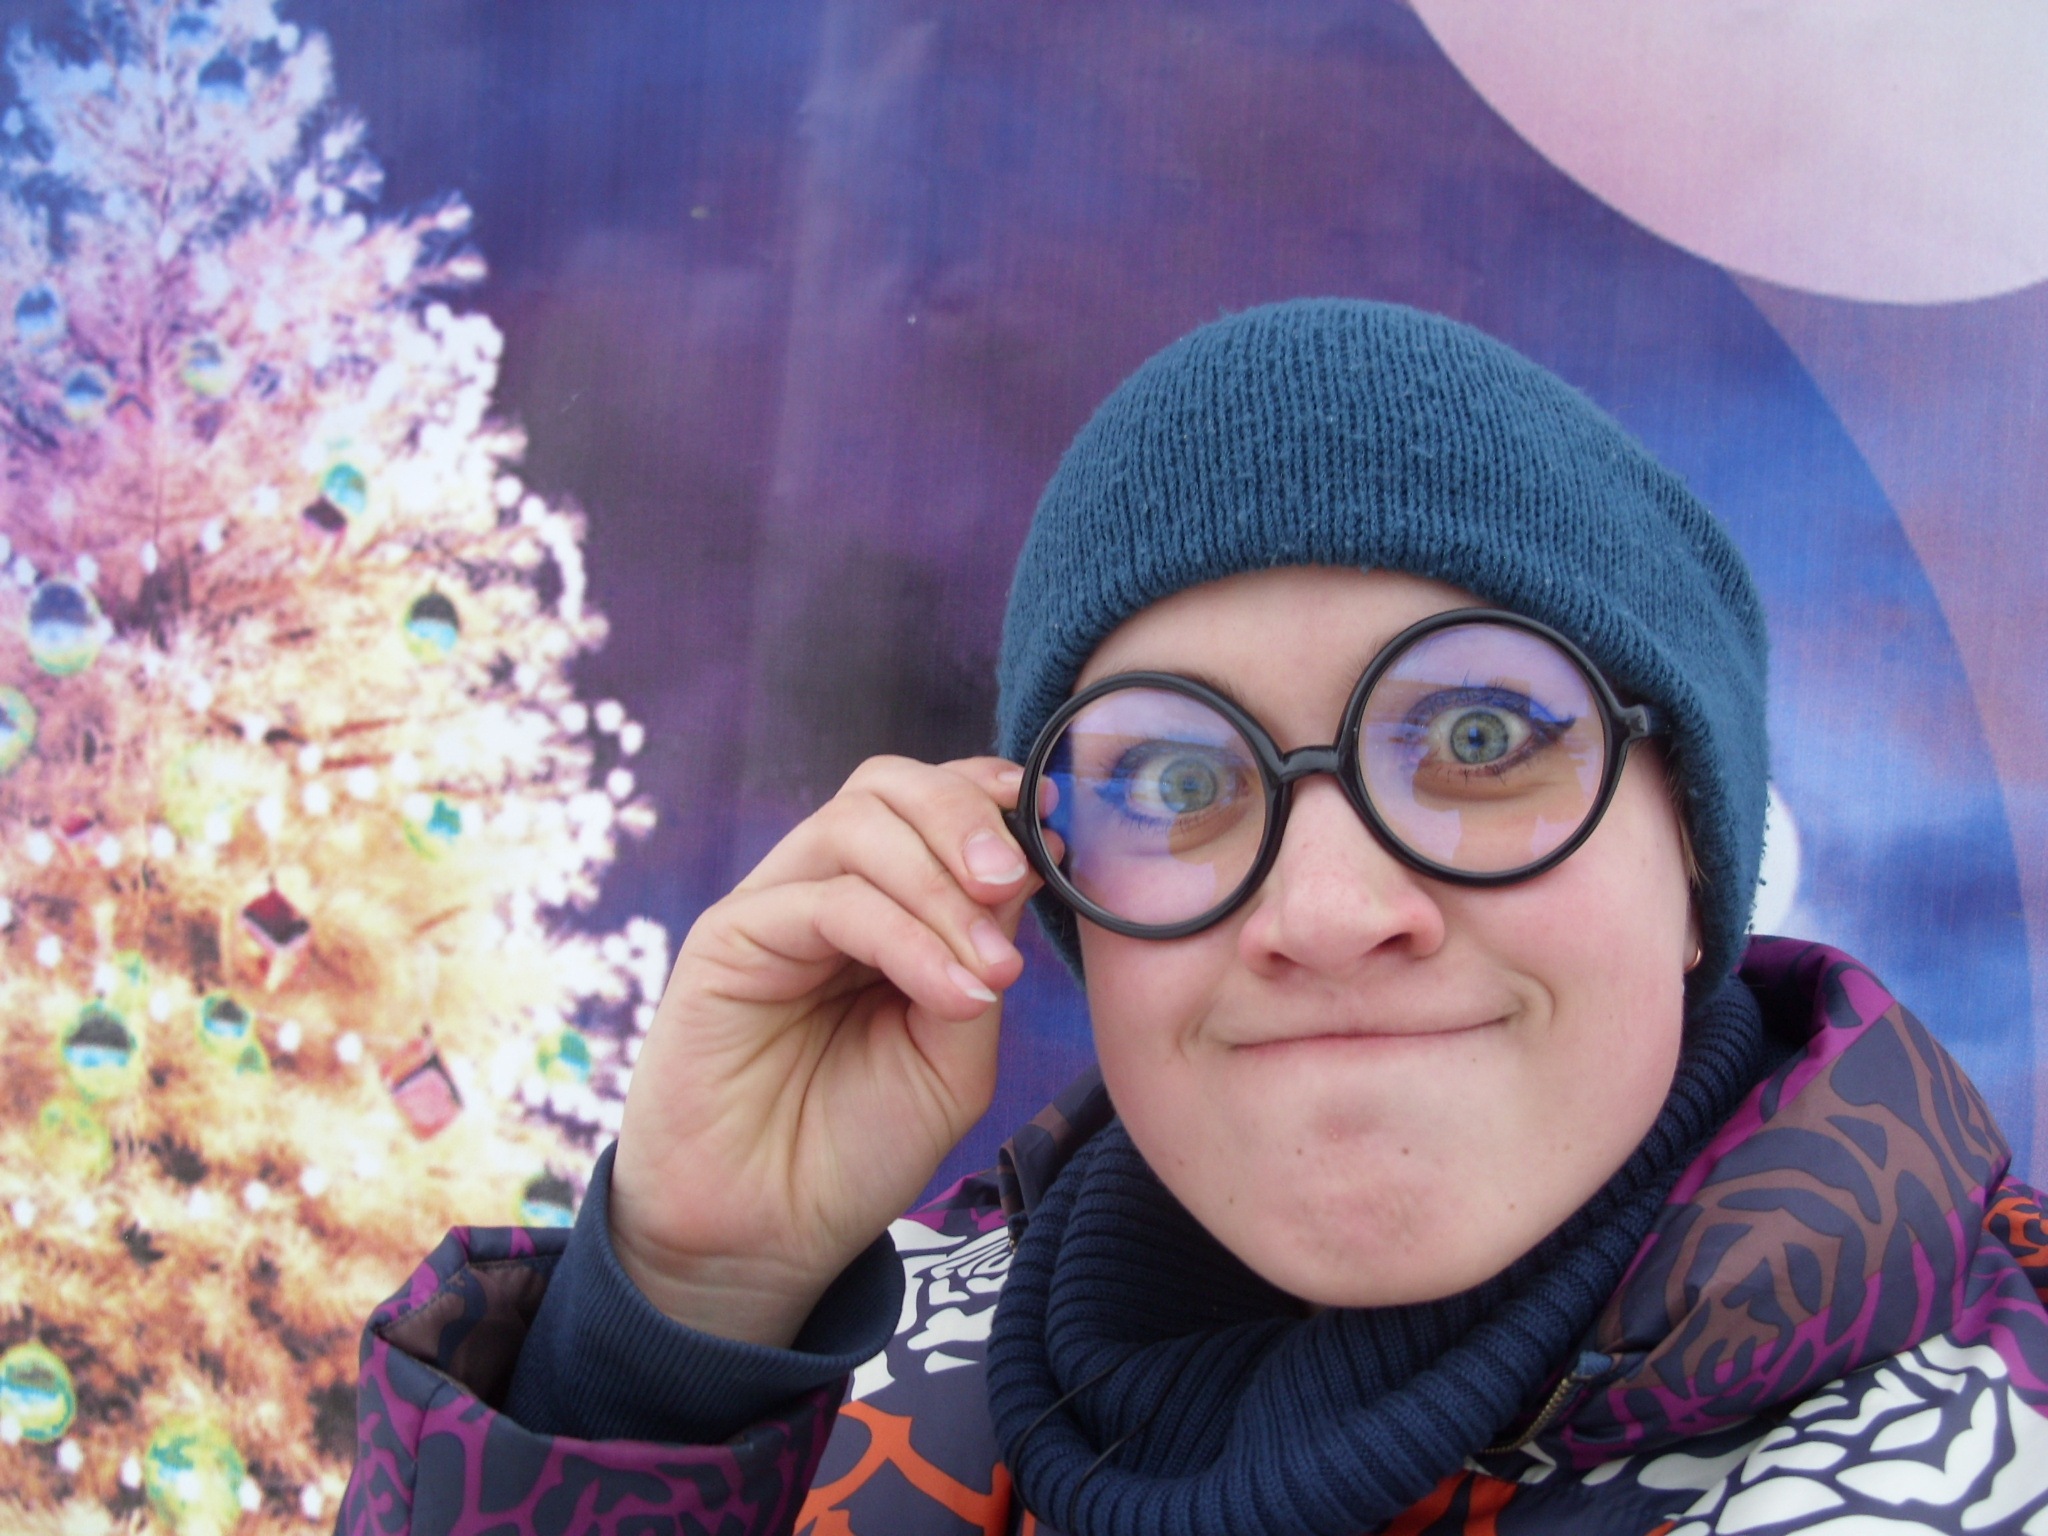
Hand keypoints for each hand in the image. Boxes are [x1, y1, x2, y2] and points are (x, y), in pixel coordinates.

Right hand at [607, 755, 1042, 1347]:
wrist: (769, 1234)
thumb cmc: (859, 1146)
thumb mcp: (957, 1051)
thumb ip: (983, 958)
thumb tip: (1025, 868)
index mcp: (881, 903)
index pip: (928, 803)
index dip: (988, 795)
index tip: (1058, 826)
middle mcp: (822, 889)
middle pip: (886, 785)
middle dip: (963, 816)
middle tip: (1015, 881)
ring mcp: (771, 909)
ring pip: (856, 826)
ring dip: (940, 884)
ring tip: (990, 968)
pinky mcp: (726, 940)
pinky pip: (825, 902)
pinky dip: (904, 938)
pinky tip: (950, 996)